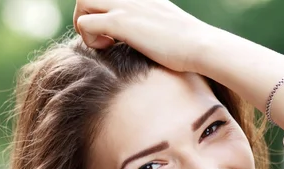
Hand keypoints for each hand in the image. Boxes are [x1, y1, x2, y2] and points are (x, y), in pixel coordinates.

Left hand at [73, 0, 213, 72]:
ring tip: (103, 43)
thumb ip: (153, 22)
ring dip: (85, 24)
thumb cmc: (189, 44)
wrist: (201, 46)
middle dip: (87, 14)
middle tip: (102, 36)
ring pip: (83, 2)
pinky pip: (85, 24)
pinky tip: (109, 48)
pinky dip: (90, 39)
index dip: (102, 10)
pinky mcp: (122, 23)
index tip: (112, 31)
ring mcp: (125, 6)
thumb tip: (151, 35)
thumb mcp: (168, 24)